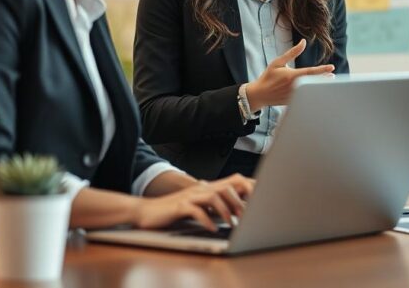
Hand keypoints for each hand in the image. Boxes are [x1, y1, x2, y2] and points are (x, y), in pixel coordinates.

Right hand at [131, 174, 254, 231]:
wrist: (147, 211)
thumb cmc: (174, 210)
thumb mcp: (199, 205)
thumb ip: (215, 204)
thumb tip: (237, 209)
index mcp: (207, 188)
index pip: (234, 180)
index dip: (250, 186)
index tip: (262, 197)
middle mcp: (200, 188)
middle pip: (227, 186)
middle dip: (240, 200)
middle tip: (246, 215)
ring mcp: (190, 196)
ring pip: (214, 196)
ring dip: (225, 210)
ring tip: (231, 222)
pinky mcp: (179, 206)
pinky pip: (196, 210)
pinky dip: (206, 220)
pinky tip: (212, 228)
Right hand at [246, 39, 333, 110]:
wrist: (259, 94)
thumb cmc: (268, 76)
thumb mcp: (278, 62)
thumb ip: (292, 53)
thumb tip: (303, 42)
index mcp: (292, 76)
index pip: (310, 72)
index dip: (322, 70)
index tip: (332, 67)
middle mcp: (294, 86)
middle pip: (314, 82)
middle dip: (324, 79)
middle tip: (333, 76)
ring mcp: (294, 95)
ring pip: (310, 90)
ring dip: (319, 86)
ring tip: (329, 82)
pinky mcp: (293, 101)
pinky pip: (305, 97)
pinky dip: (312, 94)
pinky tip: (317, 91)